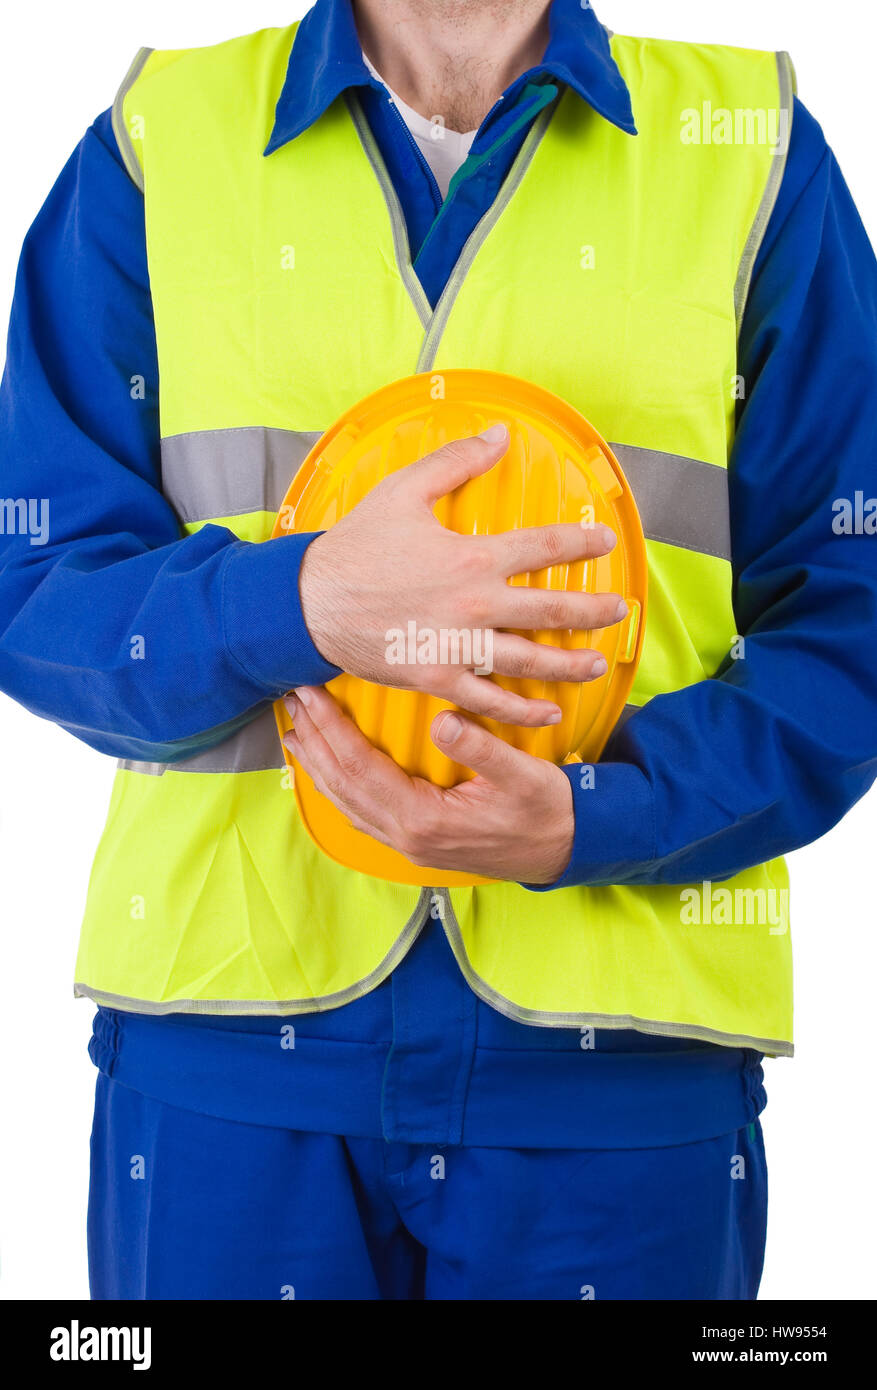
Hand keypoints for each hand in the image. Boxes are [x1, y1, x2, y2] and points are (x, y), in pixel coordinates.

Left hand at [284, 685, 574, 883]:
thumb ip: (481, 748)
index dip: (331, 729)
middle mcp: (406, 836)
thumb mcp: (523, 775)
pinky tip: (329, 770)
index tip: (311, 696)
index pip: (361, 768)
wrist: (564, 850)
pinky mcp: (415, 841)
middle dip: (314, 741)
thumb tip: (442, 721)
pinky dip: (339, 786)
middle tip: (292, 702)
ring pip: (346, 803)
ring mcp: (408, 844)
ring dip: (319, 765)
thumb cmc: (546, 811)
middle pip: (343, 785)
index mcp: (424, 819)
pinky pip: (362, 813)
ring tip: (297, 732)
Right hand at [297, 425, 625, 726]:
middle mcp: (475, 605)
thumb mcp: (403, 491)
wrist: (309, 602)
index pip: (546, 547)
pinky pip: (489, 701)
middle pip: (553, 611)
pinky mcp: (438, 679)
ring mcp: (458, 647)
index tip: (605, 542)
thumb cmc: (356, 546)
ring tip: (596, 664)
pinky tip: (546, 713)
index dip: (583, 543)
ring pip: (531, 661)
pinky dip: (521, 711)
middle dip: (593, 612)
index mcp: (473, 557)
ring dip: (570, 665)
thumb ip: (457, 461)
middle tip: (617, 612)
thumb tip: (500, 434)